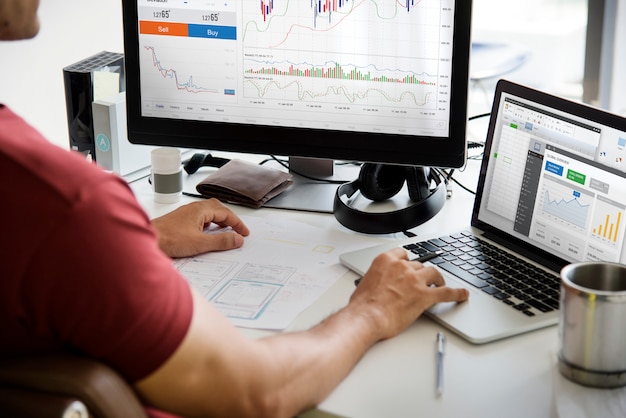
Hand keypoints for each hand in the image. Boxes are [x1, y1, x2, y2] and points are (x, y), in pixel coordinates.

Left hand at [151, 199, 249, 257]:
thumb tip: (237, 239)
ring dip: (218, 221)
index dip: (237, 223)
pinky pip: (199, 219)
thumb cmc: (168, 239)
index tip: (244, 233)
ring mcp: (185, 214)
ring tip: (224, 232)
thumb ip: (221, 241)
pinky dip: (208, 224)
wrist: (146, 240)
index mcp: (200, 210)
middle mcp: (193, 209)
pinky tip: (206, 234)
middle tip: (237, 230)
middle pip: (217, 209)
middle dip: (229, 219)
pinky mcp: (179, 221)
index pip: (226, 213)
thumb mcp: (200, 243)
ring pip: (207, 213)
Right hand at [349, 247, 468, 340]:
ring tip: (438, 285)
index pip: (403, 254)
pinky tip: (462, 295)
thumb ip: (378, 279)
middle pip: (419, 265)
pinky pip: (446, 292)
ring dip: (436, 279)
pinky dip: (456, 293)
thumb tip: (380, 287)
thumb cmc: (362, 305)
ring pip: (433, 273)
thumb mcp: (365, 283)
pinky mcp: (425, 295)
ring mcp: (415, 280)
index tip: (409, 265)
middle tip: (420, 283)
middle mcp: (402, 267)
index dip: (408, 261)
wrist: (366, 317)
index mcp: (386, 261)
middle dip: (420, 274)